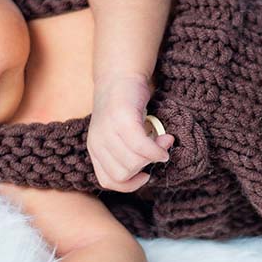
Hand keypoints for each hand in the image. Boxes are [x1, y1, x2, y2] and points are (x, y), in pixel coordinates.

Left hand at [87, 73, 173, 191]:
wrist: (120, 76)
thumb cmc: (124, 108)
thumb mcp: (118, 136)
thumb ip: (128, 154)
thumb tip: (153, 166)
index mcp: (95, 149)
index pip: (108, 182)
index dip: (129, 184)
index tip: (144, 174)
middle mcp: (98, 142)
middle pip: (123, 174)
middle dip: (144, 168)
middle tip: (157, 152)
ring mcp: (108, 130)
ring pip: (133, 162)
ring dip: (154, 156)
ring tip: (163, 141)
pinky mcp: (122, 119)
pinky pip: (141, 147)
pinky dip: (157, 150)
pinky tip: (166, 140)